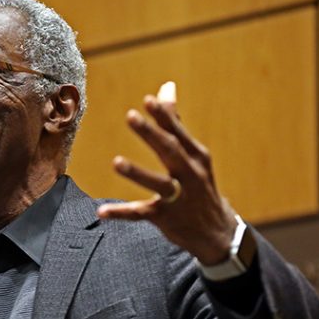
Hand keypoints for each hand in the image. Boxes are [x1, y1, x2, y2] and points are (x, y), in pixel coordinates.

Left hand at [96, 82, 237, 264]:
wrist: (216, 231)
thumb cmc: (199, 184)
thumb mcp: (194, 155)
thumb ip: (175, 123)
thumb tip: (166, 87)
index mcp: (196, 156)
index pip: (178, 133)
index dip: (164, 116)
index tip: (148, 100)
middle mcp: (190, 175)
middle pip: (170, 152)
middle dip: (151, 134)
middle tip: (131, 116)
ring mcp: (179, 198)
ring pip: (158, 184)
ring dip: (138, 173)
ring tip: (116, 162)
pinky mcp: (166, 218)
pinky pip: (141, 213)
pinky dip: (121, 212)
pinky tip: (102, 211)